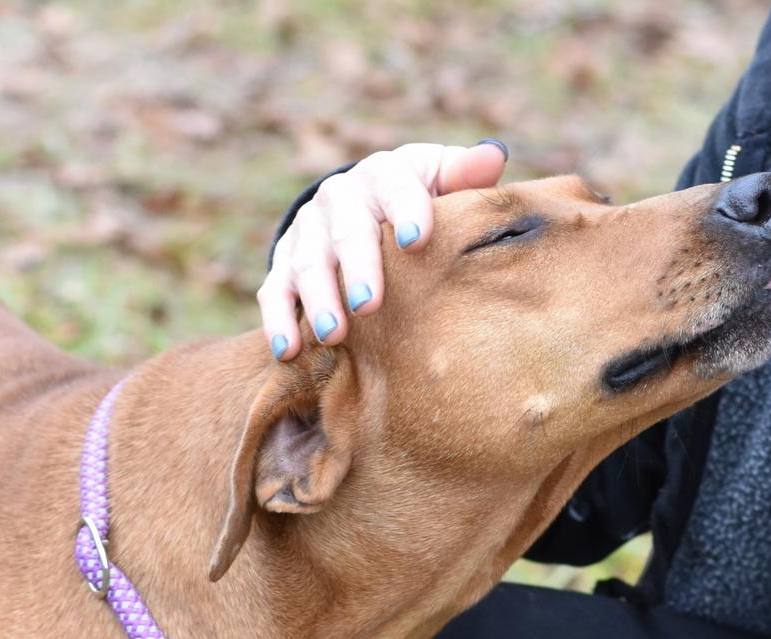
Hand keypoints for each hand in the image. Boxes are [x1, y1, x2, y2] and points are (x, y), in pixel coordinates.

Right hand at [259, 139, 507, 359]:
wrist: (361, 208)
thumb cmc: (416, 201)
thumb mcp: (440, 180)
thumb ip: (465, 175)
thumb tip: (494, 155)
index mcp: (384, 176)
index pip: (396, 187)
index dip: (407, 210)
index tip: (418, 240)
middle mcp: (339, 198)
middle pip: (346, 231)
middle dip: (356, 267)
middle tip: (368, 304)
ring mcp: (308, 232)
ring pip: (307, 264)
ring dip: (318, 299)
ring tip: (333, 335)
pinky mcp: (284, 265)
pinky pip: (276, 292)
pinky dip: (278, 321)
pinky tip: (287, 351)